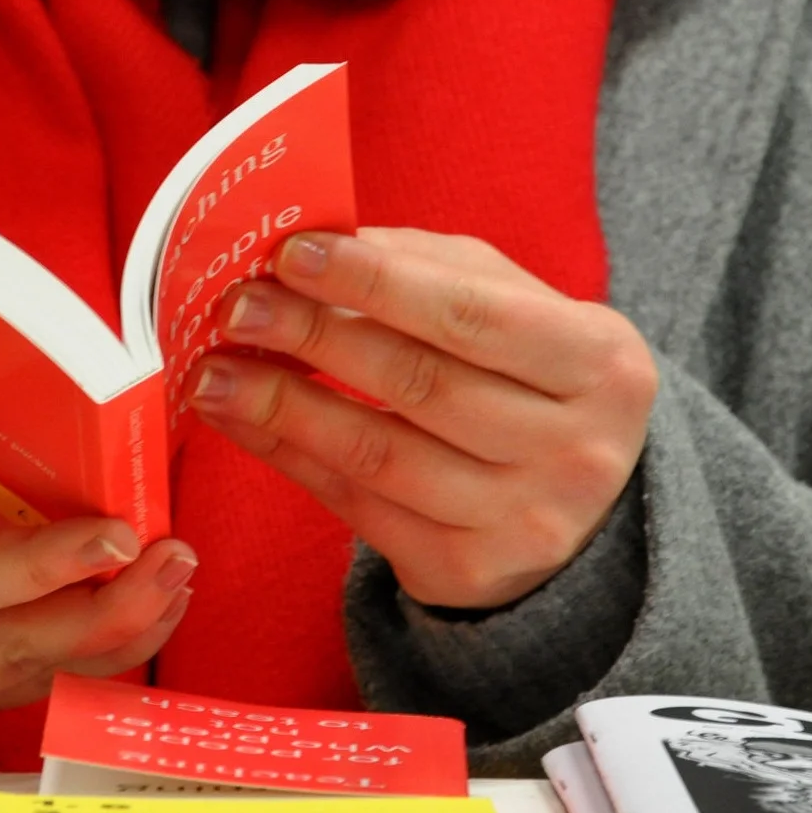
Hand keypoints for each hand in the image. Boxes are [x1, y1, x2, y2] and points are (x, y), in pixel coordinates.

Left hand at [186, 229, 655, 608]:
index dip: (375, 281)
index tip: (291, 253)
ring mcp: (523, 522)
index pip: (470, 314)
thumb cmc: (532, 380)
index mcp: (600, 364)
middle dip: (312, 337)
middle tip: (235, 307)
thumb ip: (430, 268)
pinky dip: (288, 456)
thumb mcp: (515, 308)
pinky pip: (355, 506)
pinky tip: (240, 420)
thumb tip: (319, 242)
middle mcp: (574, 450)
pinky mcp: (465, 571)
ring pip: (377, 454)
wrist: (583, 508)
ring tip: (211, 372)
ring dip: (281, 406)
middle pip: (418, 383)